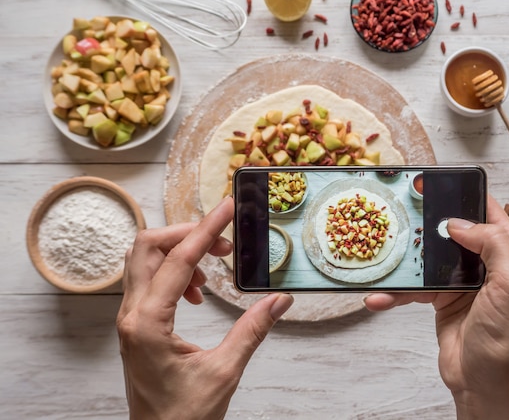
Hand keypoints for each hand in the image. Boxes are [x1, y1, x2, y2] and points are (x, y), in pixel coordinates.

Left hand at [116, 196, 293, 419]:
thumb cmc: (183, 416)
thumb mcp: (224, 371)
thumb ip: (252, 330)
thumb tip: (279, 301)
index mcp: (148, 324)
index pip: (177, 259)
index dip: (206, 229)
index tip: (227, 208)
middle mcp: (131, 315)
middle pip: (147, 247)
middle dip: (187, 233)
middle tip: (224, 243)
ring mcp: (130, 319)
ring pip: (145, 260)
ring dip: (181, 252)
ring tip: (212, 269)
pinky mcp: (137, 324)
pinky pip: (149, 279)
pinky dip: (175, 271)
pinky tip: (197, 291)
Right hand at [364, 196, 508, 419]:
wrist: (484, 384)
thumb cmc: (505, 341)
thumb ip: (494, 246)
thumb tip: (458, 223)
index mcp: (507, 252)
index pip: (488, 210)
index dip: (464, 194)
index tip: (435, 183)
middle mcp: (483, 261)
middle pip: (450, 228)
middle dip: (424, 220)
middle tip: (398, 210)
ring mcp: (459, 279)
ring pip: (426, 256)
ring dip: (403, 260)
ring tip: (379, 255)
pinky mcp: (439, 298)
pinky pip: (412, 288)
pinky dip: (394, 292)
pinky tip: (378, 297)